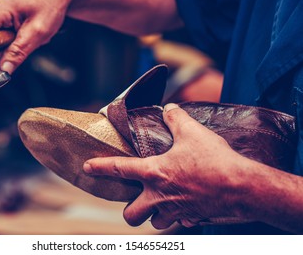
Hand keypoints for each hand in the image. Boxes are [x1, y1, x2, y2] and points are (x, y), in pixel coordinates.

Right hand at [0, 0, 78, 73]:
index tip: (5, 61)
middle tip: (28, 39)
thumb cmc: (51, 4)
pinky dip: (18, 37)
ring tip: (30, 32)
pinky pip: (3, 35)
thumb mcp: (38, 32)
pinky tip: (27, 29)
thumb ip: (19, 52)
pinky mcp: (1, 15)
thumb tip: (3, 69)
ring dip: (16, 43)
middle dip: (9, 47)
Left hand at [83, 103, 247, 228]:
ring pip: (154, 222)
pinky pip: (178, 223)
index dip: (100, 167)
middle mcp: (159, 196)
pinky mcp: (191, 218)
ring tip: (161, 202)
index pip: (119, 169)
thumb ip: (176, 118)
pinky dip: (178, 216)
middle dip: (130, 210)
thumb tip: (169, 108)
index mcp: (154, 173)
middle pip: (131, 214)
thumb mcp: (193, 132)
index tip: (87, 167)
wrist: (242, 188)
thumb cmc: (215, 161)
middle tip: (137, 199)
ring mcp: (175, 211)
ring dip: (154, 214)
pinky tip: (185, 204)